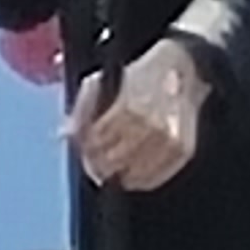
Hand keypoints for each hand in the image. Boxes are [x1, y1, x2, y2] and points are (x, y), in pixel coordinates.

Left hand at [68, 38, 208, 190]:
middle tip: (95, 167)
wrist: (183, 69)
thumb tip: (65, 134)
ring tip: (112, 172)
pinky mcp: (183, 150)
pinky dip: (141, 180)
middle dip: (99, 165)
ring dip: (118, 175)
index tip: (84, 152)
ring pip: (133, 173)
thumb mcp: (105, 80)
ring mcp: (168, 140)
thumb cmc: (140, 76)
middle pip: (113, 159)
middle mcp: (149, 125)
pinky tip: (131, 176)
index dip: (86, 150)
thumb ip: (82, 107)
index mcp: (127, 107)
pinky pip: (156, 177)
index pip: (97, 141)